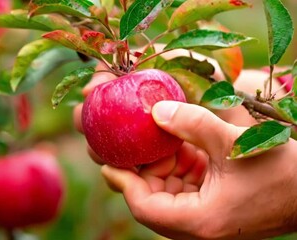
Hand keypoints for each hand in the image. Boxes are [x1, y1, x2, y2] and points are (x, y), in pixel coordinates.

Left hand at [102, 101, 296, 239]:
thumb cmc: (282, 172)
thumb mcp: (233, 143)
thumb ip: (192, 123)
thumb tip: (156, 110)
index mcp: (199, 221)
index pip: (145, 207)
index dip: (123, 182)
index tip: (107, 160)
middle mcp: (198, 226)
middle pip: (152, 199)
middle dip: (143, 169)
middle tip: (133, 140)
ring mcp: (206, 218)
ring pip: (168, 192)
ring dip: (163, 165)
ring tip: (162, 138)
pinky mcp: (213, 207)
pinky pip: (185, 189)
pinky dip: (181, 167)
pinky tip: (184, 146)